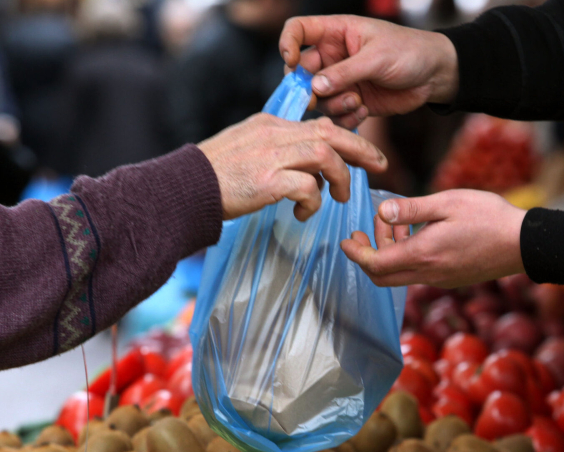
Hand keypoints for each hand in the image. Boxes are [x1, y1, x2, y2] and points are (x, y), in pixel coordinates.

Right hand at [198, 113, 386, 220]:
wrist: (183, 189)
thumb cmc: (214, 177)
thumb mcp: (247, 150)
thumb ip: (276, 150)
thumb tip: (308, 169)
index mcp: (270, 125)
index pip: (319, 124)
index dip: (347, 137)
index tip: (363, 152)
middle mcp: (274, 135)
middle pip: (330, 133)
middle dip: (361, 148)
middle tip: (380, 165)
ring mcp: (271, 157)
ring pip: (324, 156)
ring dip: (340, 179)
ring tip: (339, 198)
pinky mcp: (267, 181)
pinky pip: (307, 187)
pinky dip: (313, 202)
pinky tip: (303, 214)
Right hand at [279, 15, 458, 127]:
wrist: (434, 75)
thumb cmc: (409, 52)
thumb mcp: (377, 58)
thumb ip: (345, 72)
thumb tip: (315, 86)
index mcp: (335, 33)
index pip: (298, 31)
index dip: (287, 44)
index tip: (291, 62)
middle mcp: (333, 57)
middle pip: (301, 73)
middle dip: (308, 89)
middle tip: (317, 99)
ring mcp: (341, 81)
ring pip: (318, 98)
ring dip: (333, 105)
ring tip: (357, 103)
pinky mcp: (352, 102)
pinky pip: (335, 116)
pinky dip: (345, 119)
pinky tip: (364, 112)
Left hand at [341, 190, 525, 287]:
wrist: (524, 244)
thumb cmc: (489, 217)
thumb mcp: (447, 203)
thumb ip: (411, 209)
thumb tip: (382, 212)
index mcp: (423, 255)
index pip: (375, 264)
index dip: (355, 253)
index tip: (345, 240)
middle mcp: (428, 274)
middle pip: (382, 277)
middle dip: (367, 255)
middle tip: (364, 231)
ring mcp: (440, 280)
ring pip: (400, 274)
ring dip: (389, 252)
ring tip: (397, 223)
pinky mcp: (450, 279)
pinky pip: (418, 273)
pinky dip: (407, 256)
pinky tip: (417, 233)